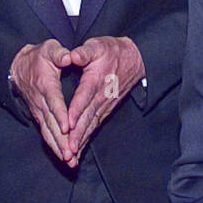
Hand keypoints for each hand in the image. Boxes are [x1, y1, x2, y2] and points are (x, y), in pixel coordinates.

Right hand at [10, 40, 74, 164]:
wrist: (18, 67)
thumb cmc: (38, 57)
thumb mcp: (49, 49)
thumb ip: (59, 53)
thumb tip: (67, 57)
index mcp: (46, 85)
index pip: (54, 102)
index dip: (60, 115)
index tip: (67, 127)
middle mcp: (41, 102)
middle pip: (51, 123)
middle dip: (61, 140)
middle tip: (70, 154)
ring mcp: (39, 111)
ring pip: (48, 131)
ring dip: (58, 147)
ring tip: (69, 161)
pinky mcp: (39, 117)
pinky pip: (46, 133)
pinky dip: (54, 146)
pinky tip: (63, 157)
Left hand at [62, 36, 145, 162]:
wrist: (135, 59)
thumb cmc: (112, 51)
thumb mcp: (98, 45)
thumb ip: (85, 52)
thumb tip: (72, 55)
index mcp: (95, 80)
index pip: (84, 98)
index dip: (76, 111)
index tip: (67, 124)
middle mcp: (101, 97)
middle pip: (87, 118)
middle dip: (77, 135)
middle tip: (67, 150)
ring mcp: (104, 105)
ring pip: (91, 126)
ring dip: (81, 141)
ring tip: (71, 157)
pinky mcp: (106, 110)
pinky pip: (94, 126)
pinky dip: (86, 139)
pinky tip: (78, 150)